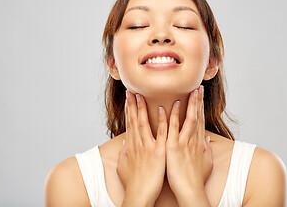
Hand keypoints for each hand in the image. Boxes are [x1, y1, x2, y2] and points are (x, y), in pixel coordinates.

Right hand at [117, 91, 166, 205]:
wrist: (139, 195)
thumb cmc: (133, 183)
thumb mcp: (124, 166)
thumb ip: (124, 153)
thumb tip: (125, 143)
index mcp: (132, 146)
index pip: (130, 124)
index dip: (129, 110)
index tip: (129, 99)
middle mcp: (138, 144)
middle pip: (134, 120)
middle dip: (132, 104)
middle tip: (132, 91)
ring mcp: (148, 147)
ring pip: (144, 123)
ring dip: (142, 108)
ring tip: (141, 94)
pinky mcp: (158, 152)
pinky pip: (161, 133)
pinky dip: (161, 121)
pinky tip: (162, 109)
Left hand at [165, 85, 212, 199]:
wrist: (191, 191)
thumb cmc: (196, 179)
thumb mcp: (205, 162)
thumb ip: (205, 149)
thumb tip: (206, 140)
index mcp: (198, 143)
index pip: (200, 121)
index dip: (200, 107)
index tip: (200, 96)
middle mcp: (192, 140)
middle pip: (197, 116)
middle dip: (198, 101)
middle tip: (198, 87)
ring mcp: (183, 143)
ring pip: (187, 118)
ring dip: (188, 104)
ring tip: (189, 90)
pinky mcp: (173, 148)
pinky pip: (172, 129)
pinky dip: (172, 117)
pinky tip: (170, 106)